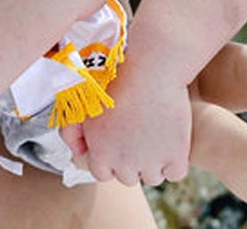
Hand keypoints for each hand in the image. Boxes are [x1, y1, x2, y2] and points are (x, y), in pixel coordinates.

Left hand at [74, 69, 190, 185]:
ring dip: (154, 162)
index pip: (103, 173)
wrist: (150, 70)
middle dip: (132, 160)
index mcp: (100, 153)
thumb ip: (71, 132)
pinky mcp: (175, 156)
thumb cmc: (115, 79)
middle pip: (128, 176)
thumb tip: (77, 153)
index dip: (112, 158)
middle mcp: (123, 164)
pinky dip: (174, 162)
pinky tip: (172, 142)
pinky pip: (175, 174)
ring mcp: (150, 162)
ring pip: (152, 177)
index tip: (121, 143)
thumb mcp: (83, 104)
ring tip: (156, 135)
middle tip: (139, 135)